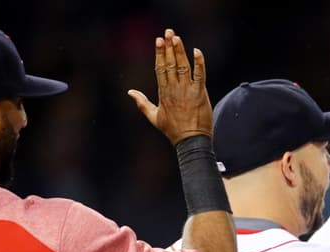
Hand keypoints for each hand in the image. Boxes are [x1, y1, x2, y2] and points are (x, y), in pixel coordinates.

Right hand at [128, 29, 213, 144]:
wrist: (191, 142)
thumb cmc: (173, 131)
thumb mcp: (154, 117)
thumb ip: (142, 103)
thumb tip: (129, 92)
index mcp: (163, 93)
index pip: (160, 68)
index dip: (159, 53)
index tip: (158, 40)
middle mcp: (174, 89)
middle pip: (170, 64)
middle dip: (169, 47)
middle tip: (168, 32)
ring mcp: (187, 91)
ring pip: (182, 67)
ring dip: (180, 51)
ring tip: (177, 38)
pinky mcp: (200, 94)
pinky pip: (200, 75)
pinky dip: (199, 63)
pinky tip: (197, 51)